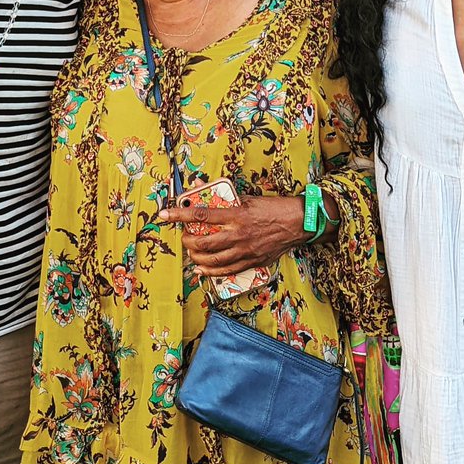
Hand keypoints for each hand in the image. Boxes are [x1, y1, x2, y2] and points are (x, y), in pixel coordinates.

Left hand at [159, 195, 307, 276]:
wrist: (298, 223)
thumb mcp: (247, 198)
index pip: (200, 215)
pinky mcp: (252, 261)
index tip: (165, 215)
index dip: (179, 215)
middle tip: (184, 237)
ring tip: (191, 253)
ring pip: (212, 260)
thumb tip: (202, 191)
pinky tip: (201, 270)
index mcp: (236, 215)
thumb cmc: (273, 208)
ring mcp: (245, 250)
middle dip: (187, 241)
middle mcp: (238, 234)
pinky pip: (226, 271)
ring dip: (196, 257)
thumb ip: (225, 198)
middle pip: (203, 242)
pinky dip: (211, 272)